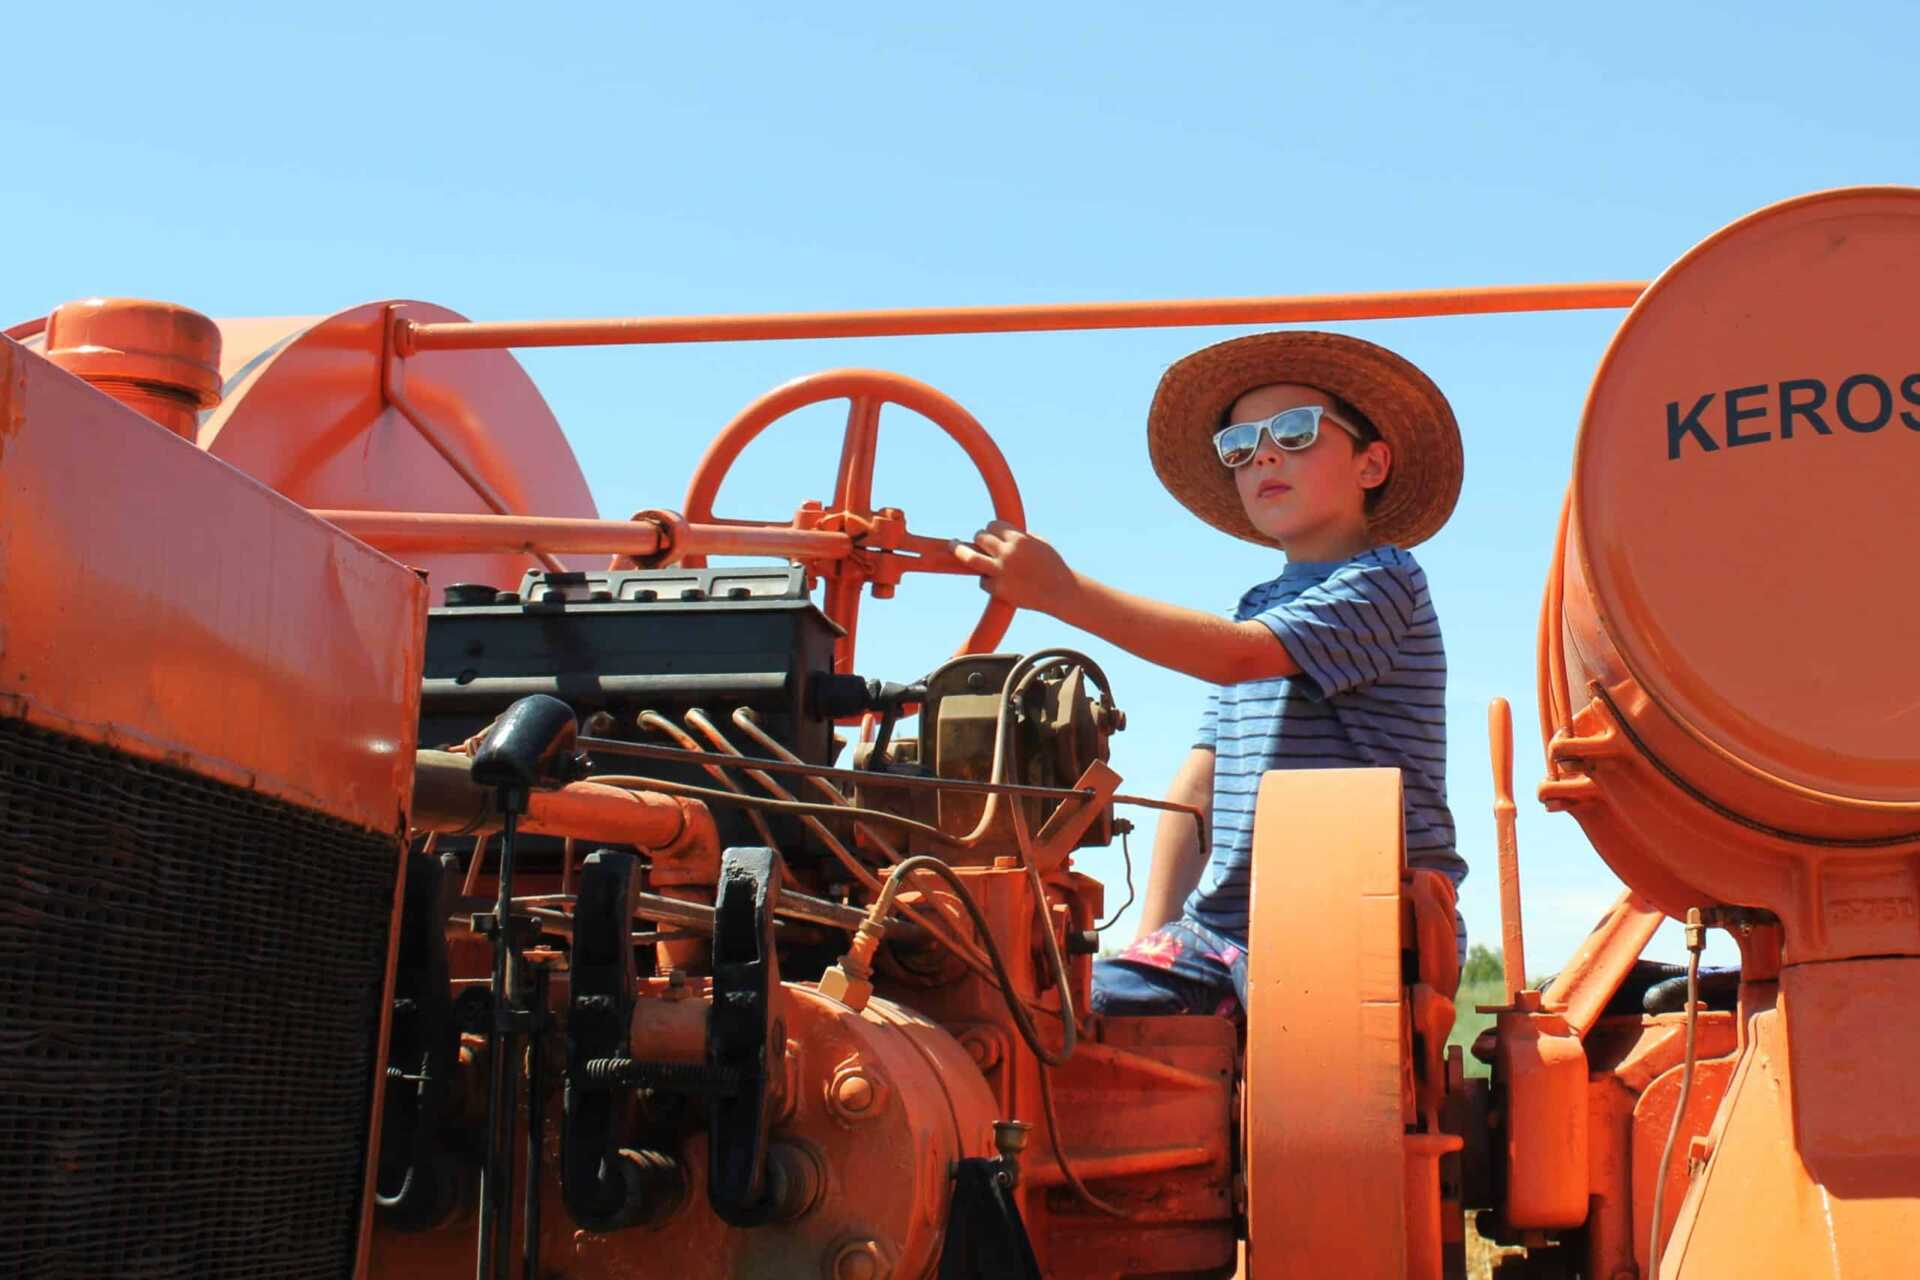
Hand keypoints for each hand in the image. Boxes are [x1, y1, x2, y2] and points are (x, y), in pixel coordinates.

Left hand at [950, 521, 1078, 614]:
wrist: (1060, 592)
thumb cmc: (1052, 566)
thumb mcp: (1040, 543)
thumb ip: (1020, 536)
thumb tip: (1001, 532)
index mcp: (1019, 539)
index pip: (993, 526)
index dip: (991, 529)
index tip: (990, 533)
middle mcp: (1008, 553)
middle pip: (980, 538)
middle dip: (979, 538)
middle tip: (977, 541)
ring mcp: (1001, 571)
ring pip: (970, 558)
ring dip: (959, 550)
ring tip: (952, 545)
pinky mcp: (999, 589)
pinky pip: (983, 581)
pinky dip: (986, 579)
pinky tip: (994, 580)